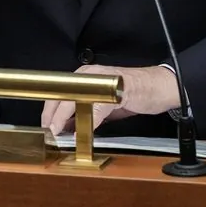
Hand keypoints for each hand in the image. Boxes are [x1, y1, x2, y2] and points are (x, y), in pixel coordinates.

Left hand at [40, 64, 179, 136]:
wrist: (159, 87)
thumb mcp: (103, 104)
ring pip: (76, 99)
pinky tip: (83, 133)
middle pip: (63, 95)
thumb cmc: (133, 93)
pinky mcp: (117, 92)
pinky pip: (97, 108)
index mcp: (86, 75)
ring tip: (59, 133)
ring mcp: (104, 81)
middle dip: (52, 115)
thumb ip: (86, 113)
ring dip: (65, 119)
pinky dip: (88, 122)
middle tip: (49, 132)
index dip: (50, 110)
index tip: (46, 126)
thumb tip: (68, 128)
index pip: (59, 91)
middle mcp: (91, 74)